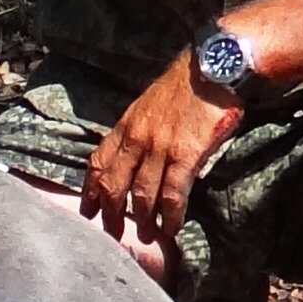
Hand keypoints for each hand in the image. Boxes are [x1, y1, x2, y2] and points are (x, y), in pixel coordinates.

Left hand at [82, 58, 244, 277]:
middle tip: (112, 234)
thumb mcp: (149, 104)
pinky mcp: (185, 155)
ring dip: (142, 220)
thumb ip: (138, 130)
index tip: (87, 211)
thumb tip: (135, 156)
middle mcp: (137, 139)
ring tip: (145, 236)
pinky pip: (172, 194)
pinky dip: (170, 216)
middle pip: (114, 185)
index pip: (98, 163)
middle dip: (110, 214)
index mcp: (126, 126)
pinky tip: (171, 228)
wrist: (214, 66)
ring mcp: (160, 148)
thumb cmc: (186, 83)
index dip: (90, 191)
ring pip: (142, 194)